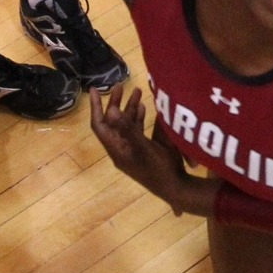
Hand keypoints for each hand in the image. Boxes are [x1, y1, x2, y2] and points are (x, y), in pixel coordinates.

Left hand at [89, 87, 215, 214]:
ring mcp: (132, 149)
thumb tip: (111, 110)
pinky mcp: (143, 150)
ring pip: (126, 125)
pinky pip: (136, 130)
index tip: (96, 89)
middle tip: (121, 85)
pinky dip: (138, 118)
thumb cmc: (159, 169)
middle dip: (116, 103)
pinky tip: (144, 107)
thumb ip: (127, 128)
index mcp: (117, 149)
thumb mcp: (143, 147)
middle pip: (113, 123)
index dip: (96, 107)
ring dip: (129, 108)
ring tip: (137, 91)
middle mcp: (121, 148)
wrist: (176, 187)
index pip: (100, 125)